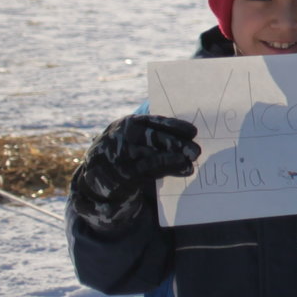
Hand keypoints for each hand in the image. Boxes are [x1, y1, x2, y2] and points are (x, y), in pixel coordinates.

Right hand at [71, 115, 198, 228]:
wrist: (99, 174)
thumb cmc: (128, 151)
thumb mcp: (138, 138)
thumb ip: (157, 135)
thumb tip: (190, 137)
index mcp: (130, 122)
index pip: (154, 121)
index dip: (174, 126)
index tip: (193, 132)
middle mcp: (123, 136)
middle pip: (154, 138)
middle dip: (177, 144)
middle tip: (196, 151)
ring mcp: (120, 154)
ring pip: (151, 156)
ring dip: (174, 160)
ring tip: (190, 163)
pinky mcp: (121, 173)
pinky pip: (147, 171)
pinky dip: (167, 170)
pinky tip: (183, 170)